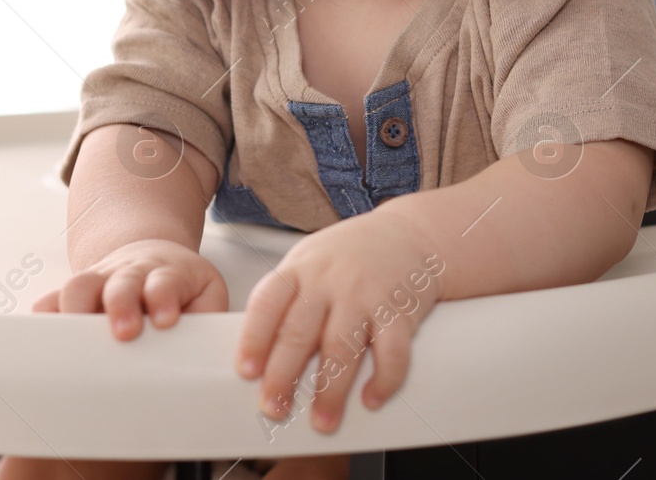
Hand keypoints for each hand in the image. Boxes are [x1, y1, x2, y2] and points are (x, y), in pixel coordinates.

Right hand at [32, 238, 228, 339]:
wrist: (155, 255)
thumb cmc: (182, 286)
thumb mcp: (206, 294)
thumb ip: (208, 317)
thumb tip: (202, 352)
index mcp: (167, 274)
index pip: (165, 281)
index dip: (163, 297)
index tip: (165, 319)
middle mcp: (130, 274)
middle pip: (120, 282)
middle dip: (120, 304)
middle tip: (124, 332)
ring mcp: (100, 280)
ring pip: (80, 285)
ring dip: (75, 310)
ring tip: (73, 340)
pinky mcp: (77, 293)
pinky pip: (51, 299)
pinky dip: (44, 317)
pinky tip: (40, 339)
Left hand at [235, 202, 443, 434]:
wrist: (409, 234)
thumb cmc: (350, 256)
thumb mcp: (308, 262)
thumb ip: (285, 301)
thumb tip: (258, 356)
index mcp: (300, 269)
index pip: (268, 303)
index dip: (253, 339)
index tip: (246, 373)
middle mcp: (329, 280)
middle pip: (299, 332)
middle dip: (283, 377)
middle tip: (275, 409)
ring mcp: (365, 294)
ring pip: (342, 348)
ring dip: (330, 391)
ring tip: (322, 421)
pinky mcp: (399, 308)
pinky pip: (392, 350)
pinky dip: (383, 379)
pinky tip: (372, 398)